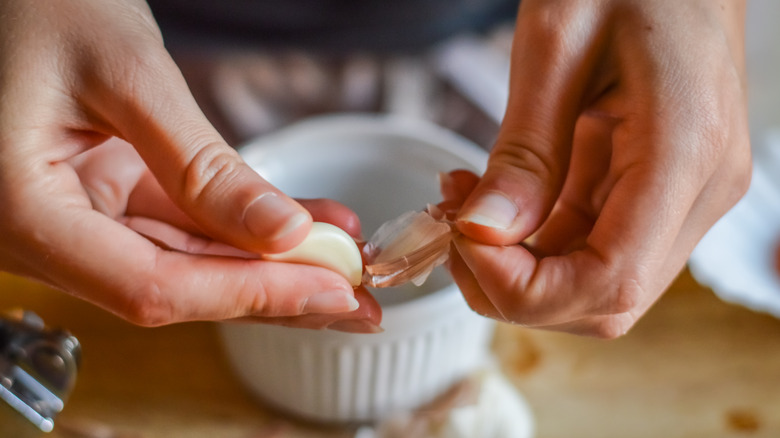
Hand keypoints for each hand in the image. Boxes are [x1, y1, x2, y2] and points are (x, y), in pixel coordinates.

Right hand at [0, 0, 378, 330]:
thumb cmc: (40, 7)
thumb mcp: (127, 76)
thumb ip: (201, 165)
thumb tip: (284, 233)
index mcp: (23, 214)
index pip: (152, 286)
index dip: (249, 294)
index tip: (331, 289)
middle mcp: (45, 234)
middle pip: (177, 286)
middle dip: (274, 292)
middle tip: (356, 299)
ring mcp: (78, 218)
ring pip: (188, 260)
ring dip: (269, 263)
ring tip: (345, 259)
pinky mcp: (105, 197)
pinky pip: (182, 223)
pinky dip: (244, 223)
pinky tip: (309, 223)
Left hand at [445, 0, 750, 336]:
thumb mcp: (558, 45)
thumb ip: (525, 151)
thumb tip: (484, 233)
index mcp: (687, 154)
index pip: (609, 281)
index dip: (523, 287)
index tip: (461, 239)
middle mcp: (699, 190)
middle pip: (604, 299)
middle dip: (513, 286)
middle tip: (452, 232)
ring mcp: (684, 193)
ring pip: (593, 280)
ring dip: (517, 264)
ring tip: (461, 205)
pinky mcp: (659, 186)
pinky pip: (591, 242)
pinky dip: (533, 239)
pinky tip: (491, 201)